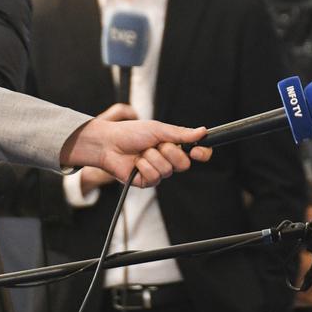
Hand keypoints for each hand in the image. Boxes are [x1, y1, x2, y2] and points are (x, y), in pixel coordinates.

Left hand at [61, 114, 210, 188]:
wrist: (108, 143)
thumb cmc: (130, 133)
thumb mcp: (158, 129)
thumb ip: (180, 133)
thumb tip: (202, 131)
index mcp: (173, 145)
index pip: (196, 153)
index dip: (202, 153)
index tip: (198, 150)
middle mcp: (168, 160)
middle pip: (184, 164)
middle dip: (170, 152)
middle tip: (157, 144)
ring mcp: (157, 172)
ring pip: (167, 170)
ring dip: (152, 157)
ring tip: (141, 152)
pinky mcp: (146, 182)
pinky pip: (154, 177)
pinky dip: (144, 166)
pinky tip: (135, 163)